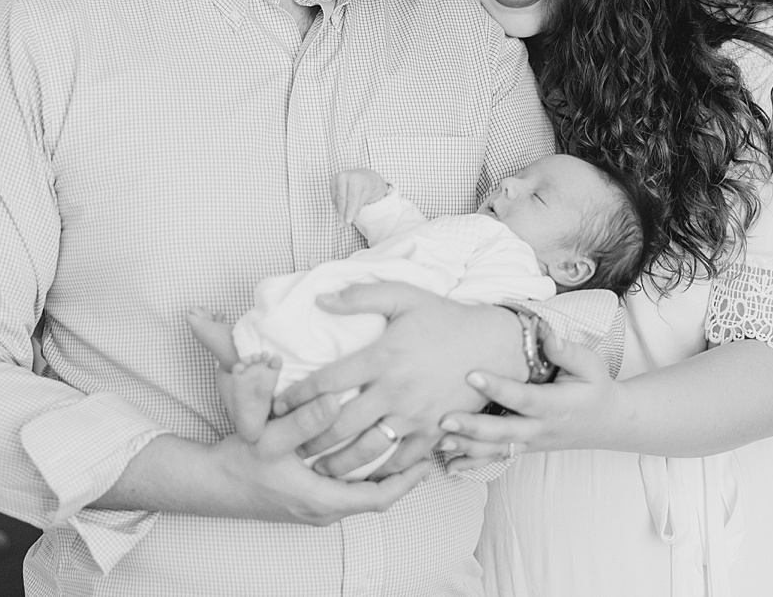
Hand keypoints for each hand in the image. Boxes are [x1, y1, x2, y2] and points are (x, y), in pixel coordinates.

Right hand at [172, 309, 430, 522]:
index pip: (378, 498)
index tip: (429, 458)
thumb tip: (337, 400)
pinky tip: (372, 450)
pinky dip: (365, 473)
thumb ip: (303, 419)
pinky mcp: (309, 498)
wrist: (209, 483)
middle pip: (376, 496)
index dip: (408, 480)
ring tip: (407, 444)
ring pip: (363, 493)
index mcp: (320, 499)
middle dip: (403, 473)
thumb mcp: (269, 437)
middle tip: (426, 445)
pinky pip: (348, 490)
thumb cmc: (239, 461)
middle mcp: (323, 509)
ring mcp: (316, 506)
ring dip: (385, 473)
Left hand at [271, 282, 526, 478]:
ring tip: (317, 468)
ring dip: (337, 463)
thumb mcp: (404, 296)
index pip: (326, 382)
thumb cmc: (446, 318)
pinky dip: (380, 472)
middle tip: (287, 446)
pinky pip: (402, 460)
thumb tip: (321, 299)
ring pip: (365, 449)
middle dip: (307, 438)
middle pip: (338, 424)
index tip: (277, 406)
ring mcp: (415, 415)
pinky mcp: (435, 431)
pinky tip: (363, 476)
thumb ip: (361, 296)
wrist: (496, 344)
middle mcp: (394, 390)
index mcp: (382, 356)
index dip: (295, 397)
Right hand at [333, 168, 389, 222]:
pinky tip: (341, 211)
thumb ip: (359, 206)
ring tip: (342, 222)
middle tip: (343, 225)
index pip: (352, 198)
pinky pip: (333, 197)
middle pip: (342, 199)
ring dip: (339, 212)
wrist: (364, 175)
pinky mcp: (332, 181)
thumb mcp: (367, 195)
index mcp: (356, 178)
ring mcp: (337, 178)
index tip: (348, 222)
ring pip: (336, 199)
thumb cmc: (367, 186)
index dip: (350, 211)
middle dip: (342, 213)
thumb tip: (352, 219)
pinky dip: (337, 205)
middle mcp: (345, 176)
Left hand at [434, 326, 626, 471]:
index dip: (498, 388)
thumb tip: (545, 334)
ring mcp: (531, 442)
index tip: (471, 374)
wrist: (608, 423)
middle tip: (444, 418)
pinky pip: (497, 459)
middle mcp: (541, 428)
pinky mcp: (524, 449)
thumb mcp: (591, 366)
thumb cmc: (596, 388)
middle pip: (504, 431)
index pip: (523, 398)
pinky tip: (449, 467)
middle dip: (473, 427)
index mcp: (556, 405)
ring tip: (439, 441)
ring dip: (467, 447)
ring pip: (497, 449)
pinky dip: (473, 464)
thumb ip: (567, 351)